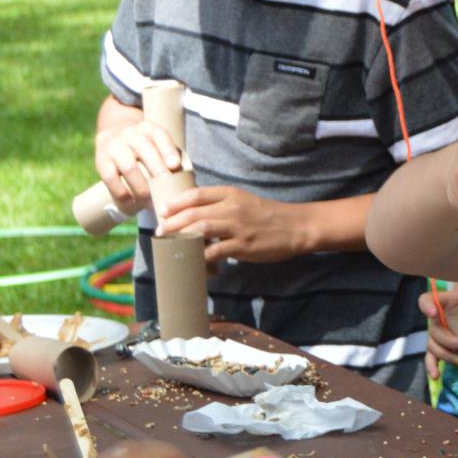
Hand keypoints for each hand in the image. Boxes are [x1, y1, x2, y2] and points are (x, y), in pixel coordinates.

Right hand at [95, 118, 182, 213]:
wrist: (113, 137)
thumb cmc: (147, 148)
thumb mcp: (159, 144)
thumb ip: (173, 157)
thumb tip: (189, 180)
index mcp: (149, 128)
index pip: (159, 135)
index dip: (167, 150)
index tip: (174, 166)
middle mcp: (130, 134)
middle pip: (144, 150)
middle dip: (156, 168)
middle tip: (166, 187)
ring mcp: (114, 146)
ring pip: (129, 166)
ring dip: (141, 187)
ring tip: (151, 202)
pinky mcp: (101, 161)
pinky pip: (110, 177)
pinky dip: (121, 191)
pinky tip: (130, 201)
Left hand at [156, 186, 303, 263]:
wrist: (296, 226)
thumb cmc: (269, 215)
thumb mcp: (244, 201)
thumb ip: (222, 204)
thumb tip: (195, 215)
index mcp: (231, 194)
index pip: (196, 194)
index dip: (176, 202)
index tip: (162, 210)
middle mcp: (232, 208)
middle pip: (193, 212)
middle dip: (171, 223)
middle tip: (160, 232)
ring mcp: (237, 227)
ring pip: (200, 229)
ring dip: (180, 238)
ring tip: (169, 245)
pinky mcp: (243, 246)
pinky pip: (214, 252)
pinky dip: (200, 258)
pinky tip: (192, 263)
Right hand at [420, 281, 457, 379]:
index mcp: (447, 301)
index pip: (428, 300)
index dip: (426, 306)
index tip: (434, 313)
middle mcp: (439, 318)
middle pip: (433, 330)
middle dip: (447, 341)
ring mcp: (440, 333)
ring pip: (432, 345)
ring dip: (446, 356)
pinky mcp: (443, 347)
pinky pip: (432, 357)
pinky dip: (432, 367)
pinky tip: (436, 375)